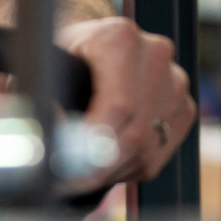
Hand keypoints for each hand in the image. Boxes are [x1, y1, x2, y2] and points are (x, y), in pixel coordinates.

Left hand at [58, 17, 193, 186]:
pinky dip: (127, 168)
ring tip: (77, 172)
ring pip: (145, 150)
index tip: (64, 165)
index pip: (118, 106)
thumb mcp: (41, 69)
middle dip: (96, 167)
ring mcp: (175, 81)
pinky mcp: (183, 107)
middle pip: (133, 133)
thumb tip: (48, 136)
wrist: (89, 51)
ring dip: (109, 171)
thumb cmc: (62, 59)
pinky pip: (157, 155)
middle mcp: (155, 55)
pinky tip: (103, 160)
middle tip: (64, 182)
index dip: (91, 144)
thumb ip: (37, 98)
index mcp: (119, 38)